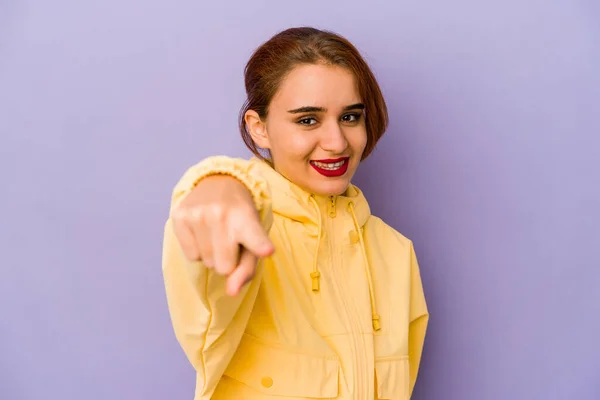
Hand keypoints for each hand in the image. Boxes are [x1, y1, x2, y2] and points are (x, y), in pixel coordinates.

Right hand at [170, 175, 273, 295]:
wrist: (218, 182)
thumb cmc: (240, 217)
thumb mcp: (253, 238)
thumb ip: (247, 268)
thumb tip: (231, 292)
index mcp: (245, 218)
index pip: (253, 238)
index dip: (259, 245)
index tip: (266, 250)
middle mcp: (220, 214)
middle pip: (223, 268)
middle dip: (228, 261)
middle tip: (230, 240)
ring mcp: (197, 214)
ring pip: (206, 263)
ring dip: (213, 255)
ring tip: (217, 234)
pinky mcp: (179, 216)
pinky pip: (191, 256)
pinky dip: (198, 250)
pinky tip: (203, 232)